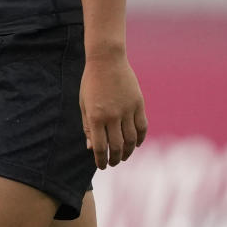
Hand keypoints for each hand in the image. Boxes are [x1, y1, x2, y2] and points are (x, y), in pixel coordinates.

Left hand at [80, 53, 147, 168]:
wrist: (107, 60)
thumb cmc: (91, 83)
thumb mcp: (84, 104)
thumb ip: (88, 126)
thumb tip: (91, 147)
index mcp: (96, 116)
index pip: (100, 147)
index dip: (100, 160)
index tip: (102, 166)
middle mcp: (112, 115)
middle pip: (117, 146)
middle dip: (115, 159)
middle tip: (113, 163)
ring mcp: (127, 110)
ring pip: (132, 139)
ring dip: (129, 152)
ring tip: (124, 156)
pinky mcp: (138, 104)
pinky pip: (142, 127)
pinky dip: (140, 138)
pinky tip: (136, 144)